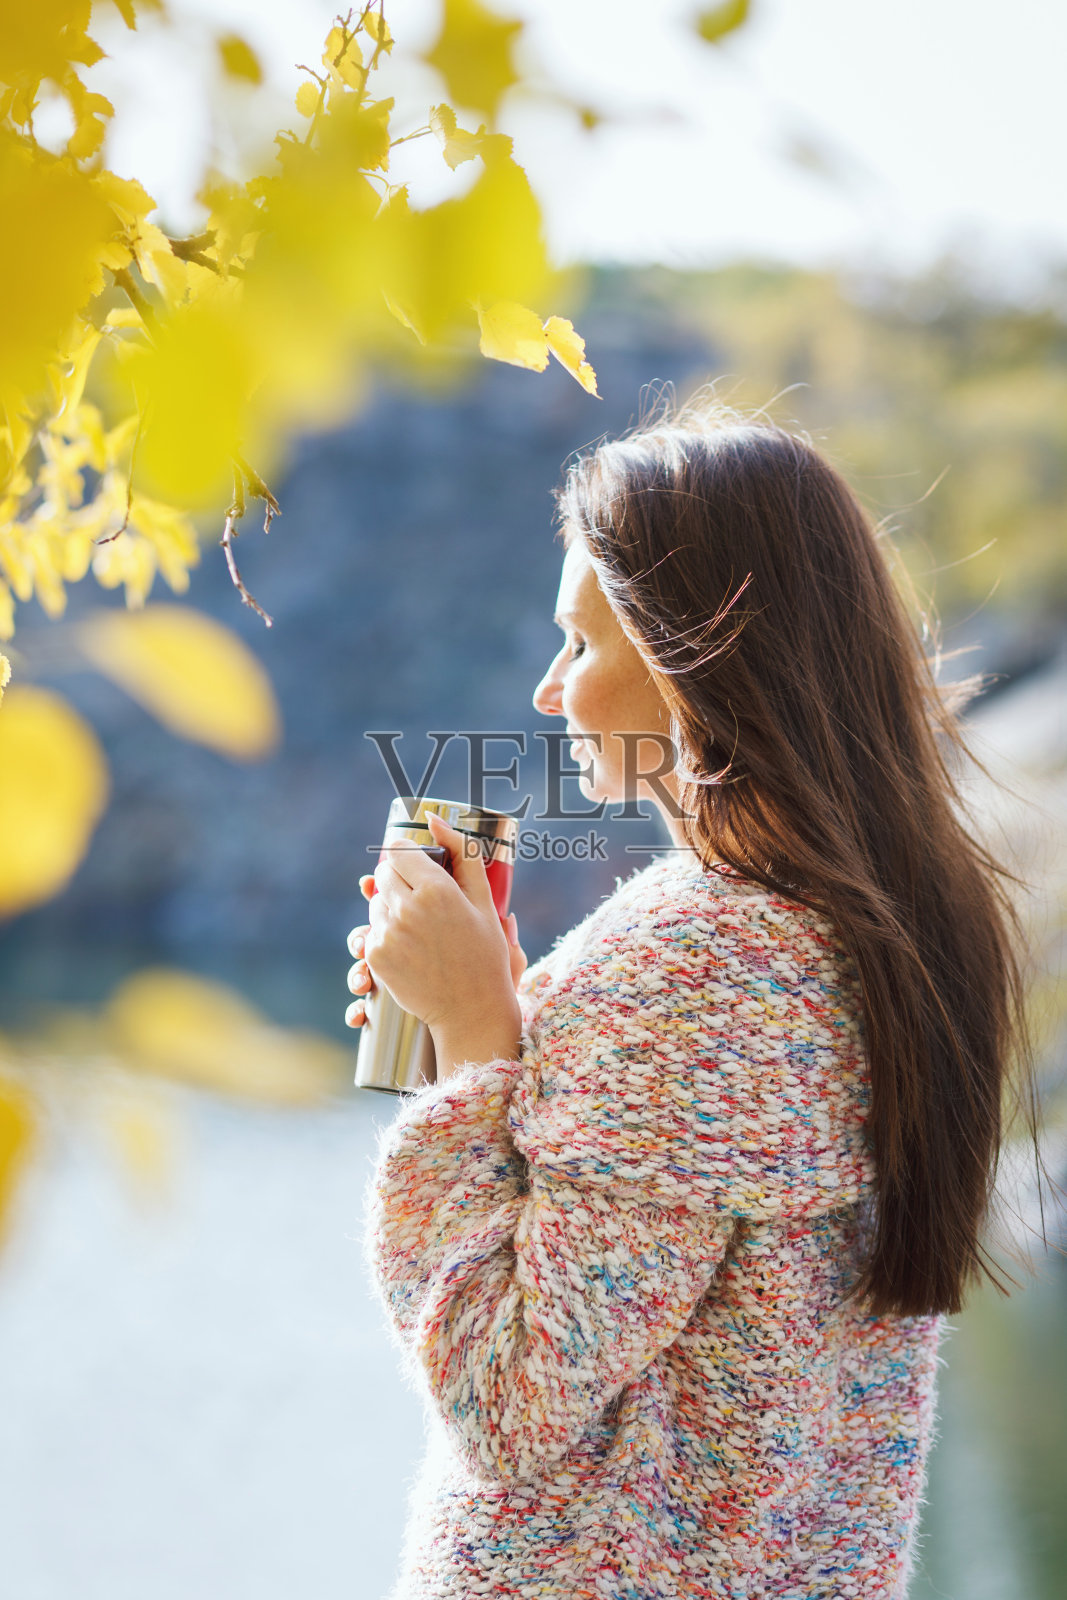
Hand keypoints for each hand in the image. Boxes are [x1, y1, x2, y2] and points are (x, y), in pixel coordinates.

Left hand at [345, 813, 525, 1052]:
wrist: (471, 1010)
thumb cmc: (485, 955)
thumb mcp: (484, 900)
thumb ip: (463, 854)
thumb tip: (435, 818)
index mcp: (437, 890)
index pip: (399, 851)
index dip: (408, 857)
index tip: (418, 867)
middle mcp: (408, 908)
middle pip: (384, 873)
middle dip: (400, 880)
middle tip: (422, 900)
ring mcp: (388, 933)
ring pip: (376, 902)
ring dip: (391, 907)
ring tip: (419, 928)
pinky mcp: (376, 956)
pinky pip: (372, 930)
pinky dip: (386, 934)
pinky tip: (410, 948)